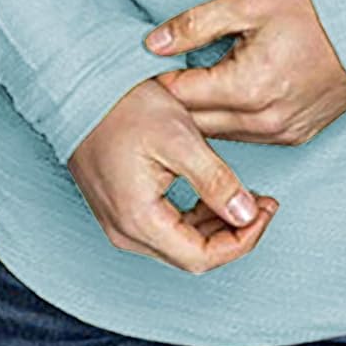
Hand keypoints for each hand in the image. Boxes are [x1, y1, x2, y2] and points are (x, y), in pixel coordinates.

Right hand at [67, 76, 278, 272]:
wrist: (79, 88)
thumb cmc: (126, 106)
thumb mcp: (180, 138)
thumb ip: (214, 180)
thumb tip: (248, 215)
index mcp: (139, 219)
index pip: (202, 257)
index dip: (242, 240)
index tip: (267, 209)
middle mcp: (124, 231)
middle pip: (191, 256)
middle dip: (233, 234)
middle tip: (263, 202)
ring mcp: (118, 222)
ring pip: (179, 245)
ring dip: (216, 227)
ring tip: (246, 196)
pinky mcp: (118, 209)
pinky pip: (164, 229)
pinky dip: (194, 218)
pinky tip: (213, 194)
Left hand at [145, 0, 345, 145]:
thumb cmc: (313, 5)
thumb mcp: (249, 2)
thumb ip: (196, 24)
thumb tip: (151, 45)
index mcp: (248, 88)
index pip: (182, 96)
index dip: (159, 80)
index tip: (148, 67)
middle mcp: (265, 121)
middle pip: (198, 123)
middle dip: (176, 103)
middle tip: (163, 78)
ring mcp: (284, 133)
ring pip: (223, 134)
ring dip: (204, 114)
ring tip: (194, 83)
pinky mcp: (299, 135)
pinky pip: (251, 137)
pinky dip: (234, 120)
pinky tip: (229, 95)